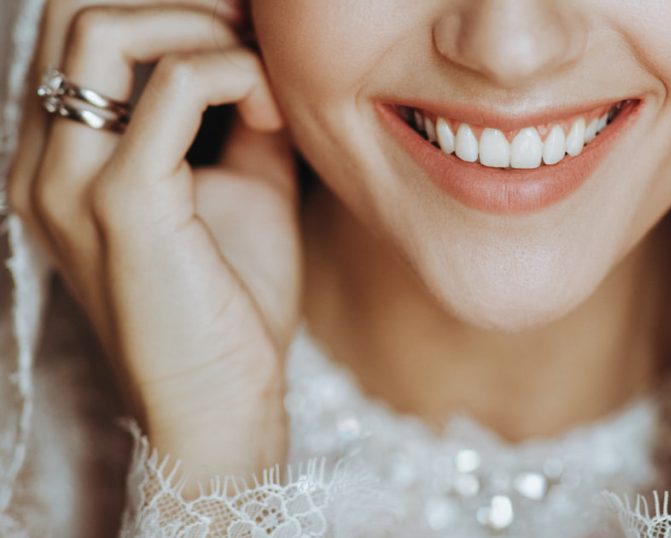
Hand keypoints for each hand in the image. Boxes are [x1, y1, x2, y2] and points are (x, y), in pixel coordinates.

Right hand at [7, 0, 299, 492]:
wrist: (223, 404)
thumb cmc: (233, 303)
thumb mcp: (239, 188)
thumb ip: (238, 117)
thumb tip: (265, 53)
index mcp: (65, 159)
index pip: (83, 34)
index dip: (167, 10)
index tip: (242, 26)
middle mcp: (47, 163)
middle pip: (78, 12)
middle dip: (180, 6)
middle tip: (250, 30)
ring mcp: (71, 181)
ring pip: (107, 30)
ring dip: (202, 29)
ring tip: (262, 73)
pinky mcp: (122, 204)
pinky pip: (174, 88)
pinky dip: (233, 73)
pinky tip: (271, 112)